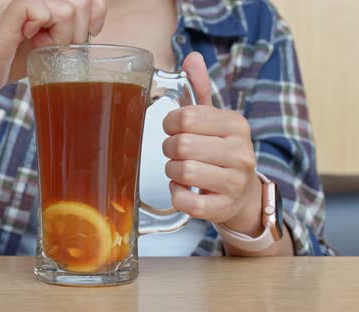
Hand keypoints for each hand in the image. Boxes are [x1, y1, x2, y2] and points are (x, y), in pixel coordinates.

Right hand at [0, 0, 106, 103]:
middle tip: (56, 47)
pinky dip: (45, 35)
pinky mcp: (5, 13)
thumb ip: (67, 26)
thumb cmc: (7, 60)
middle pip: (81, 1)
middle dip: (78, 32)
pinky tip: (30, 43)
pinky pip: (42, 12)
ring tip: (41, 46)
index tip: (83, 33)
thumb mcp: (45, 40)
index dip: (94, 12)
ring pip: (67, 8)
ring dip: (62, 36)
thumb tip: (95, 20)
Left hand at [162, 52, 263, 236]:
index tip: (173, 129)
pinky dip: (176, 195)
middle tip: (176, 152)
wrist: (242, 195)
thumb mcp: (213, 120)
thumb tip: (192, 57)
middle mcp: (240, 153)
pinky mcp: (221, 208)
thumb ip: (199, 89)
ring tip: (181, 170)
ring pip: (182, 172)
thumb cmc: (220, 152)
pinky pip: (185, 201)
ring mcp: (233, 182)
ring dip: (172, 171)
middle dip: (169, 149)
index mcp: (235, 125)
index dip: (170, 123)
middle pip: (182, 145)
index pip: (187, 117)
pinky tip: (183, 190)